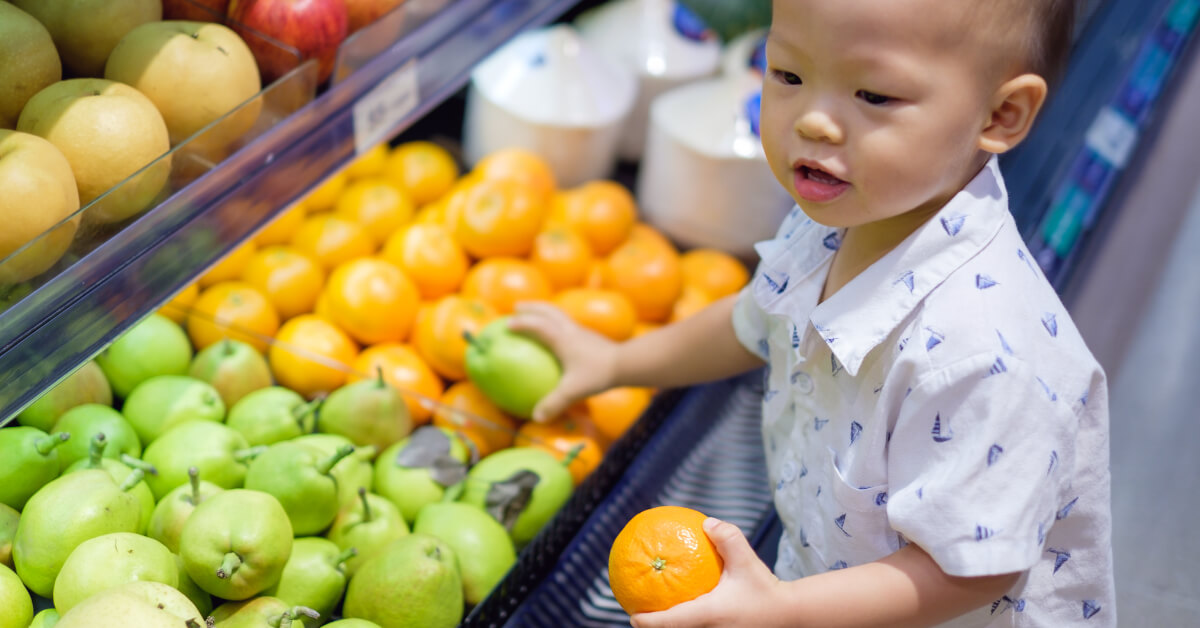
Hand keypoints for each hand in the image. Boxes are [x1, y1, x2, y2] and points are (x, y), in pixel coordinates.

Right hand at [508, 301, 619, 421]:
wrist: (627, 364)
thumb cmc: (598, 374)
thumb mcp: (574, 390)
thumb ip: (554, 403)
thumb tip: (536, 417)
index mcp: (563, 339)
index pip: (538, 325)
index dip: (522, 323)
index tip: (507, 324)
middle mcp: (571, 330)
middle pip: (549, 311)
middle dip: (532, 307)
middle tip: (517, 306)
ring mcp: (582, 332)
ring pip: (560, 315)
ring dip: (545, 311)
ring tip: (535, 315)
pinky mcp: (591, 337)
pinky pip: (569, 325)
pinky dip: (557, 324)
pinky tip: (557, 336)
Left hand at [631, 518, 783, 627]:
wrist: (790, 616)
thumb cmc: (766, 590)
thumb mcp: (747, 561)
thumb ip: (728, 538)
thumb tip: (706, 522)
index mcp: (708, 615)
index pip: (669, 623)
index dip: (647, 622)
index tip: (633, 616)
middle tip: (638, 613)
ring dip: (669, 626)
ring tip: (654, 614)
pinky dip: (685, 626)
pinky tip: (681, 613)